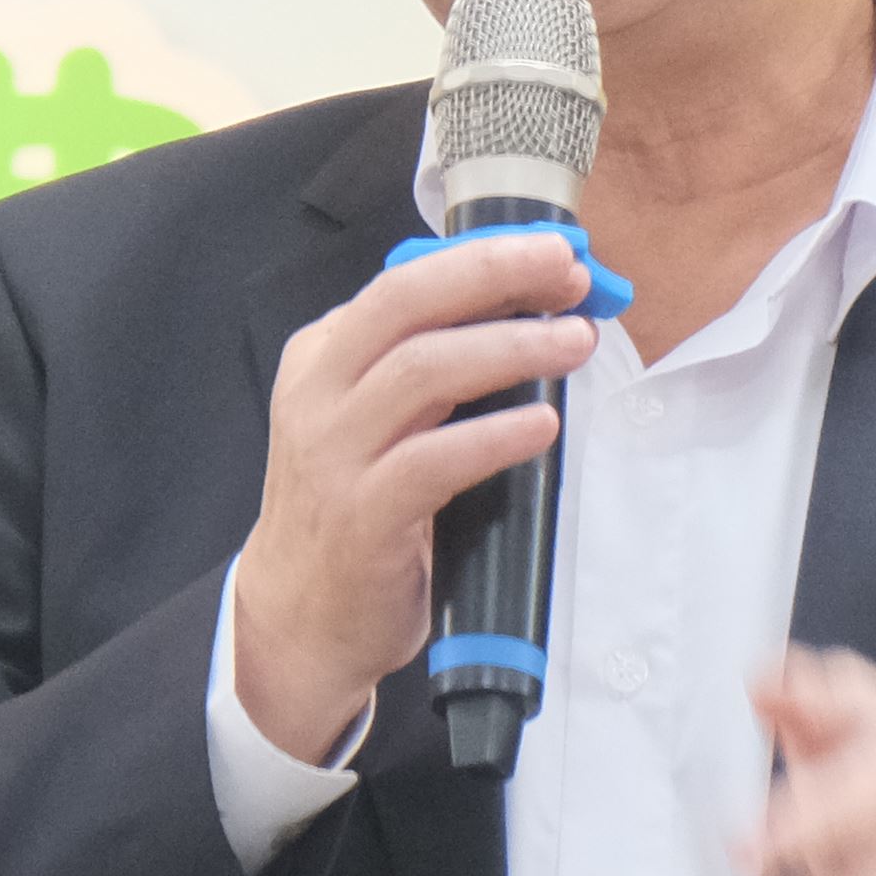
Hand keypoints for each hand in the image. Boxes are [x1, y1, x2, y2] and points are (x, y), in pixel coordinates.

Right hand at [233, 230, 595, 762]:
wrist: (298, 620)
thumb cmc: (357, 509)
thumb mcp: (377, 421)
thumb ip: (431, 367)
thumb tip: (534, 311)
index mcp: (325, 355)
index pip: (405, 282)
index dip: (485, 260)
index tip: (559, 256)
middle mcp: (320, 392)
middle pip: (406, 302)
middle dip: (495, 276)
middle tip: (573, 275)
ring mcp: (335, 453)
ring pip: (421, 370)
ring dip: (510, 349)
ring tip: (576, 343)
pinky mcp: (362, 516)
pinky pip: (432, 461)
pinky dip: (493, 436)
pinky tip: (542, 424)